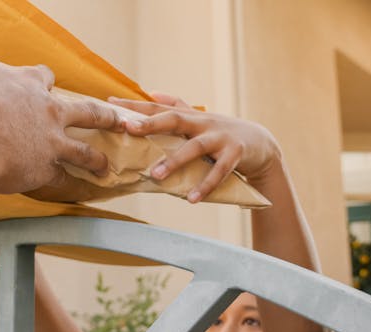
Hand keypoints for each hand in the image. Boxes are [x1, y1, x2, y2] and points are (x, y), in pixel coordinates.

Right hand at [0, 30, 123, 193]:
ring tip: (106, 166)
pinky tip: (75, 190)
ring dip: (96, 159)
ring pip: (84, 151)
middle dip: (104, 117)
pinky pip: (63, 180)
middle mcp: (47, 111)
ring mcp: (51, 142)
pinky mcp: (45, 169)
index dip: (43, 80)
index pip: (44, 77)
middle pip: (86, 112)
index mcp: (28, 83)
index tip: (45, 81)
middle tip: (118, 121)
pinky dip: (69, 185)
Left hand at [108, 93, 280, 202]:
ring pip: (195, 147)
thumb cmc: (222, 131)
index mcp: (190, 117)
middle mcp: (202, 123)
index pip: (157, 108)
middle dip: (150, 123)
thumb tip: (151, 92)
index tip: (109, 104)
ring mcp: (220, 138)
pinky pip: (219, 172)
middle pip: (174, 119)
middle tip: (128, 128)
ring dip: (175, 161)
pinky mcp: (235, 154)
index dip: (134, 106)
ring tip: (156, 175)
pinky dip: (205, 186)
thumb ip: (177, 104)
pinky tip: (191, 199)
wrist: (261, 144)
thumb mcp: (200, 117)